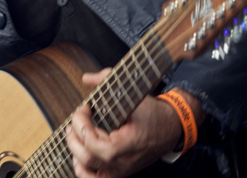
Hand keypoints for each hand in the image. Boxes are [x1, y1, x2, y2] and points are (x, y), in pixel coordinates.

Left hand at [65, 69, 202, 177]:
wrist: (172, 128)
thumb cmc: (154, 113)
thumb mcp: (134, 94)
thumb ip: (108, 81)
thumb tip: (86, 78)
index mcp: (127, 144)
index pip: (92, 142)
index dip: (81, 124)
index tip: (84, 109)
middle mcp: (123, 162)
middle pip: (87, 157)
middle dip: (75, 136)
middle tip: (77, 120)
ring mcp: (121, 170)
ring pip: (88, 173)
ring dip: (76, 153)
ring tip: (74, 136)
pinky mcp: (120, 172)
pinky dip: (84, 169)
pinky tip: (80, 155)